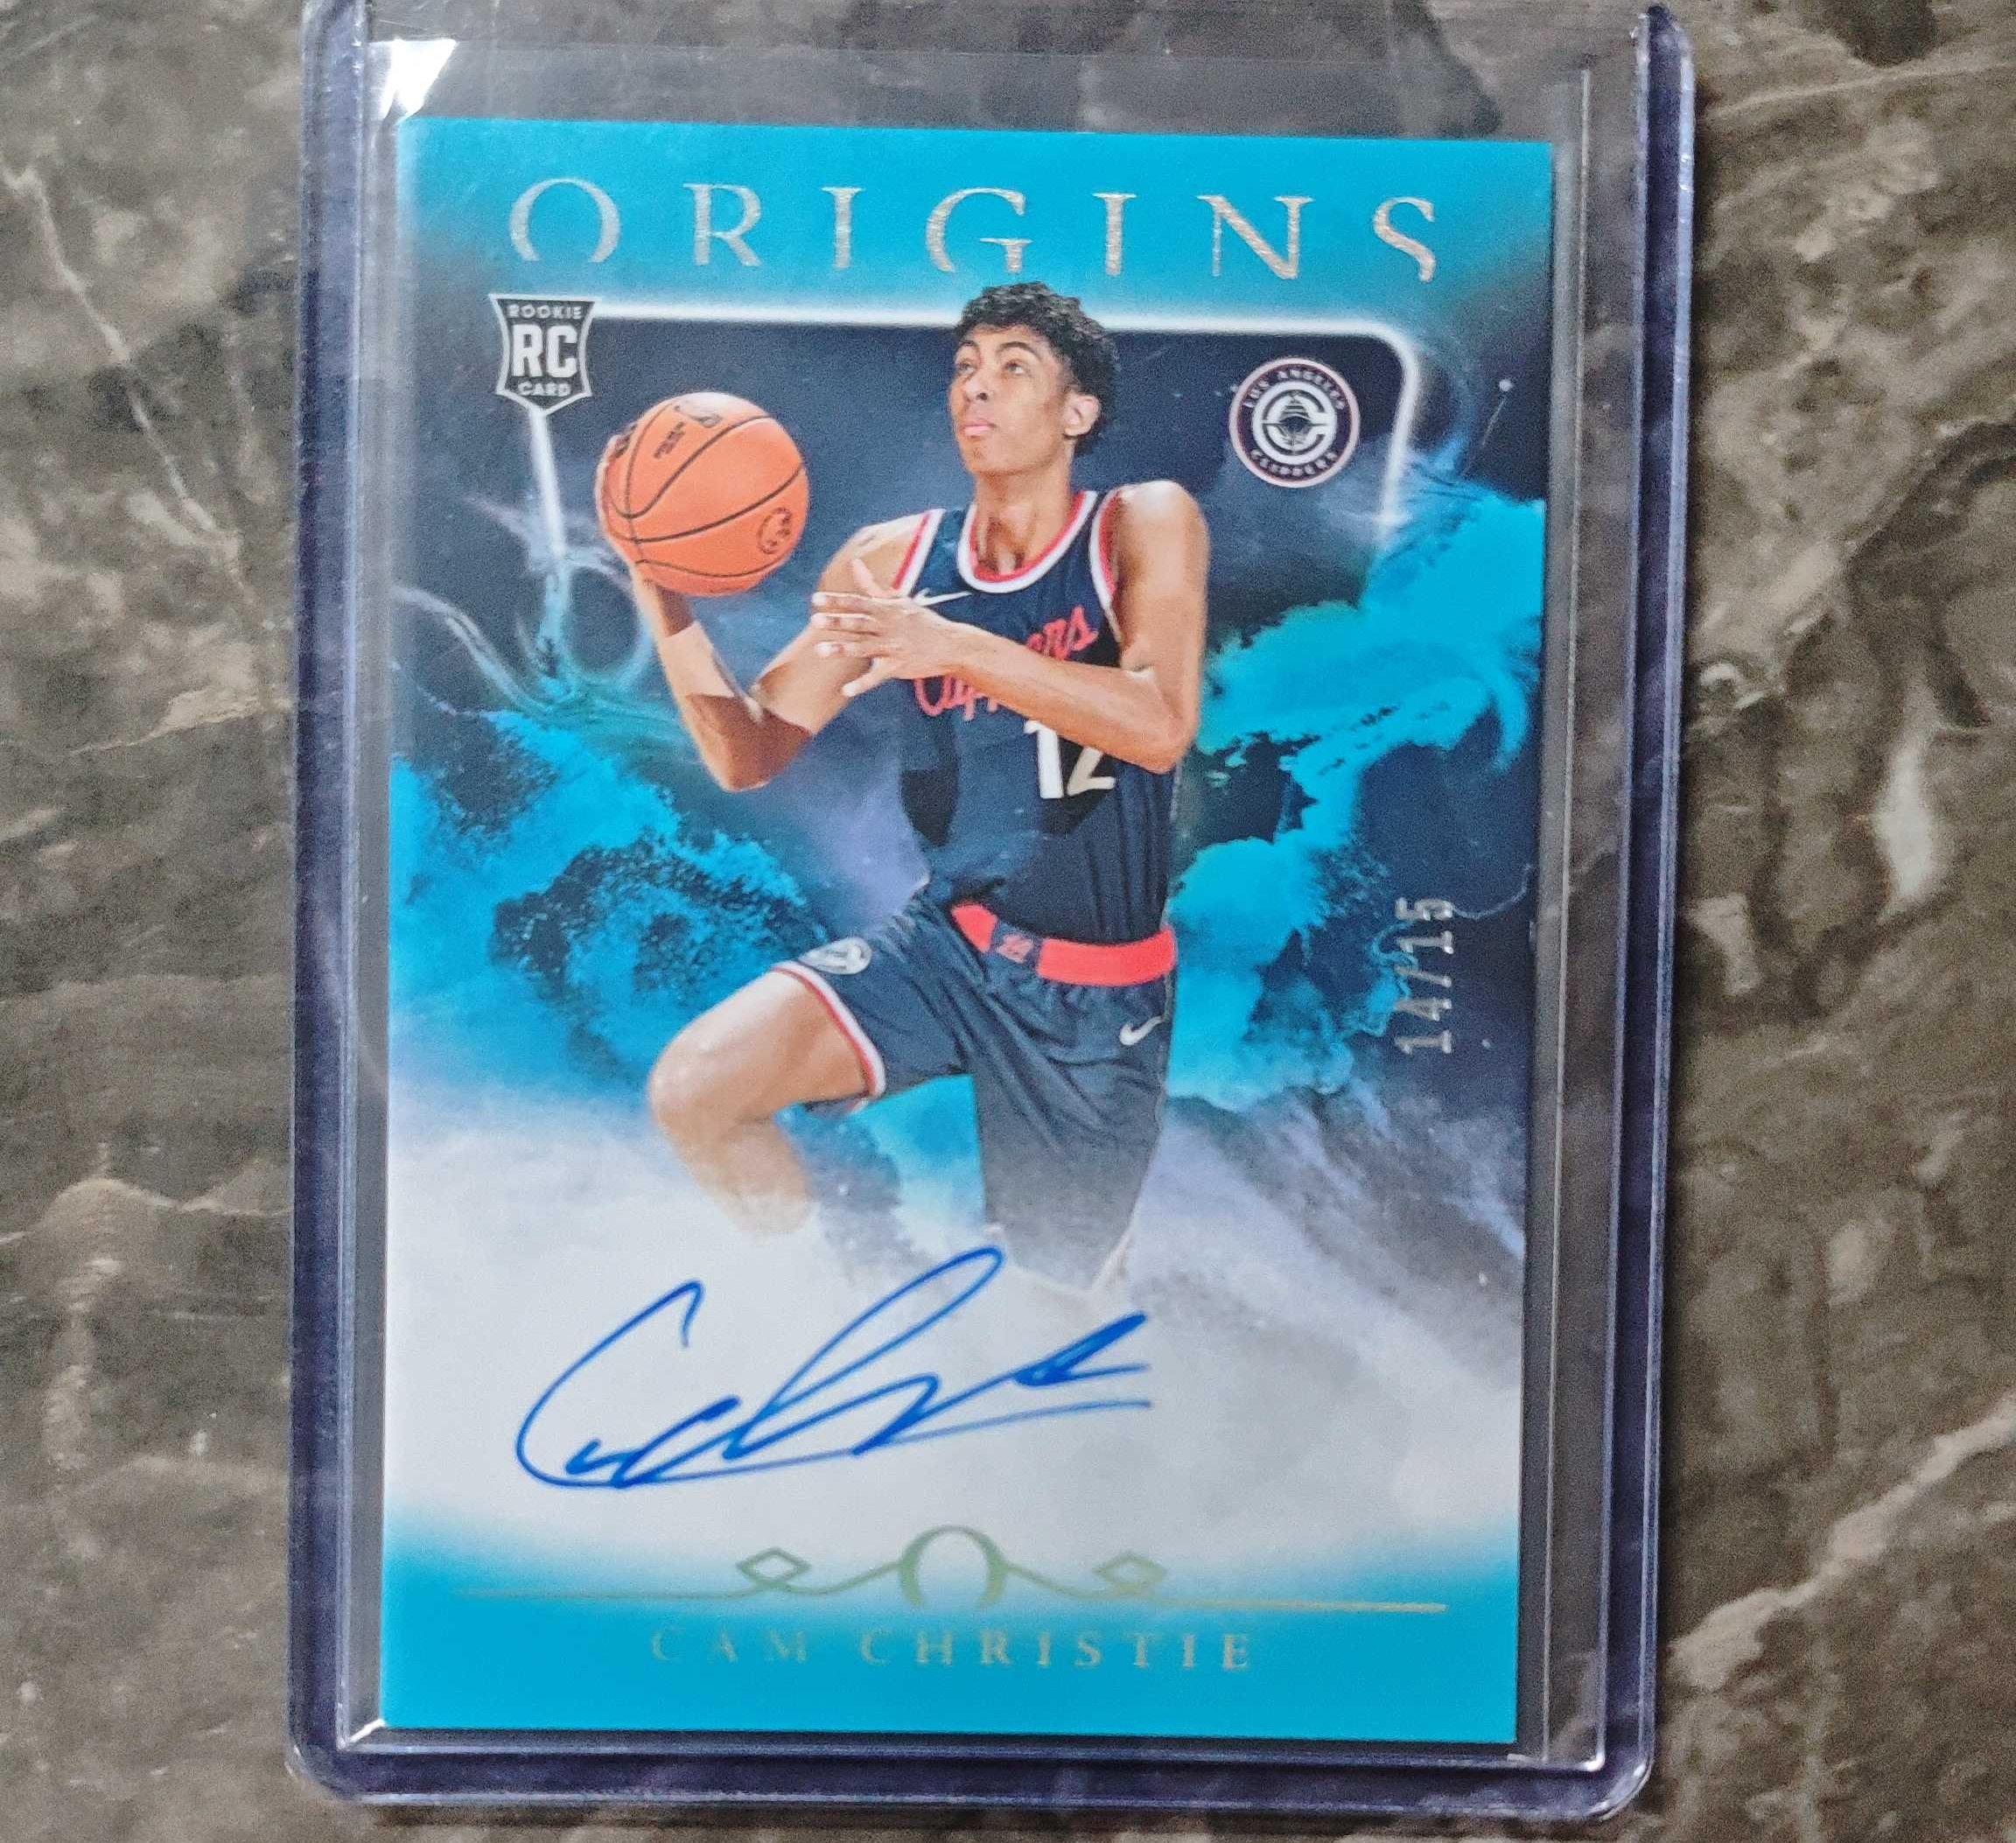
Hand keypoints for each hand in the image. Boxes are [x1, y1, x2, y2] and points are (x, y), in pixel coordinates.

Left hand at [810, 557, 968, 698]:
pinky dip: (862, 684)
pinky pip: (877, 676)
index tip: (815, 600)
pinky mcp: (898, 666)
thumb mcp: (899, 601)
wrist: (951, 644)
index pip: (857, 602)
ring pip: (864, 647)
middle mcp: (888, 626)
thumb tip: (854, 563)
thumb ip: (872, 586)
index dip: (837, 601)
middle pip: (858, 622)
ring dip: (842, 649)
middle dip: (837, 621)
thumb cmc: (921, 621)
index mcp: (886, 609)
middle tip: (815, 620)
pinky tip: (846, 690)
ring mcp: (893, 646)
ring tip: (820, 650)